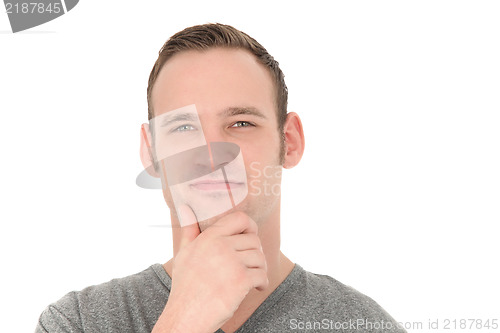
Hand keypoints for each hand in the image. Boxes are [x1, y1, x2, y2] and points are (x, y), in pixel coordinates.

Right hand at [152, 206, 268, 332]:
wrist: (187, 314)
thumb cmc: (186, 285)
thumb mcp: (184, 253)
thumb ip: (189, 230)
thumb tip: (186, 207)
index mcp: (209, 237)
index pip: (240, 219)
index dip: (250, 226)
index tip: (250, 236)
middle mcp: (221, 246)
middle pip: (253, 240)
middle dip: (255, 253)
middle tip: (250, 264)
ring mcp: (232, 263)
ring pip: (260, 257)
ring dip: (260, 269)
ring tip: (252, 277)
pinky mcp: (241, 280)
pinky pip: (262, 275)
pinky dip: (262, 283)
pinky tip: (256, 288)